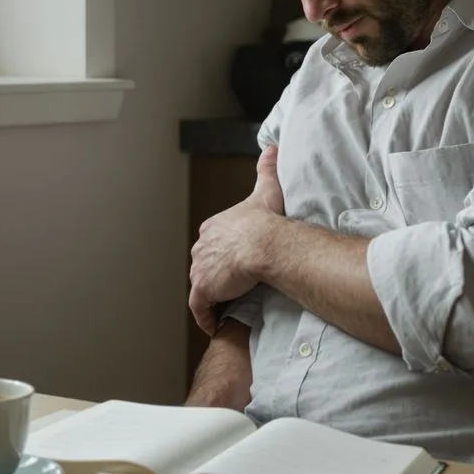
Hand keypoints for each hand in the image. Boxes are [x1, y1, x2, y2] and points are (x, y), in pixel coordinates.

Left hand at [189, 145, 284, 334]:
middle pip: (204, 265)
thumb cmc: (268, 220)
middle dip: (214, 278)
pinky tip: (214, 325)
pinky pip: (200, 309)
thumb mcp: (265, 190)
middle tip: (230, 290)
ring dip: (211, 299)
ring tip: (225, 309)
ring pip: (202, 287)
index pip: (211, 244)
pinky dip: (205, 317)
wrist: (265, 242)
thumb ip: (266, 170)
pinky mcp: (204, 289)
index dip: (221, 256)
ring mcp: (200, 269)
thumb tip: (273, 148)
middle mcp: (202, 248)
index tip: (233, 266)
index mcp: (213, 228)